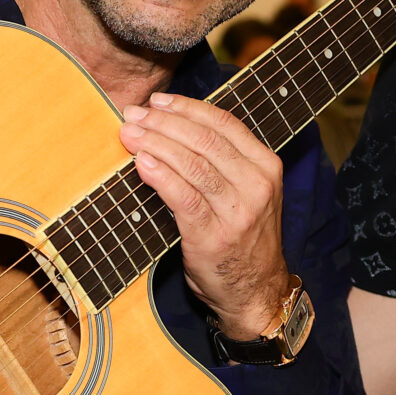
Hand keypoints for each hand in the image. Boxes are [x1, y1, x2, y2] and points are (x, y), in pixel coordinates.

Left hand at [119, 92, 290, 339]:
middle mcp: (256, 185)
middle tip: (133, 116)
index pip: (224, 123)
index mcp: (266, 166)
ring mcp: (237, 212)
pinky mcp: (213, 236)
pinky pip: (183, 196)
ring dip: (155, 144)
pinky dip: (160, 176)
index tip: (157, 102)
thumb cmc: (242, 238)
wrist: (255, 292)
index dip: (186, 108)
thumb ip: (222, 162)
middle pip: (204, 140)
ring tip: (129, 135)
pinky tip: (141, 164)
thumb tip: (173, 126)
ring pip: (192, 164)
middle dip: (163, 123)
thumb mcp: (247, 192)